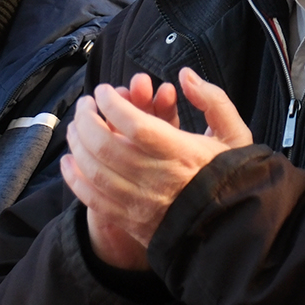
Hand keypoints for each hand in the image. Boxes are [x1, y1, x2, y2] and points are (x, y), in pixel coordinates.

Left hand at [62, 68, 251, 267]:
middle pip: (106, 146)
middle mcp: (158, 179)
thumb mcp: (235, 135)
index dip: (112, 104)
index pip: (136, 125)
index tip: (103, 91)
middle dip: (86, 120)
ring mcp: (141, 203)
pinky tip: (69, 161)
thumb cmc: (230, 177)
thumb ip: (213, 100)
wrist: (231, 228)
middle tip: (85, 105)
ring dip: (77, 145)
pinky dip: (75, 178)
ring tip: (75, 127)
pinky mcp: (130, 221)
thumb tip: (185, 76)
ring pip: (95, 170)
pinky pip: (93, 198)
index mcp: (183, 154)